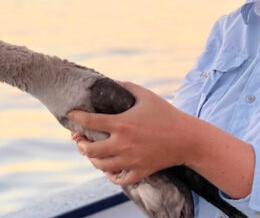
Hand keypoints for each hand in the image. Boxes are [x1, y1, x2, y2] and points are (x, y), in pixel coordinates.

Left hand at [67, 81, 199, 185]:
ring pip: (101, 166)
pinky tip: (109, 170)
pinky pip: (120, 179)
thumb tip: (111, 80)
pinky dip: (111, 176)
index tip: (71, 115)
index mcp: (122, 123)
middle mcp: (123, 143)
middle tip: (79, 139)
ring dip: (92, 159)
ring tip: (91, 153)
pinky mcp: (141, 171)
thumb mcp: (146, 95)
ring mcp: (131, 160)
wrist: (188, 138)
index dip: (76, 117)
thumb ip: (126, 86)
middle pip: (90, 149)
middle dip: (80, 144)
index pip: (90, 122)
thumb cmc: (166, 114)